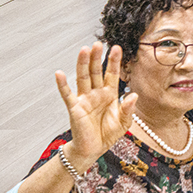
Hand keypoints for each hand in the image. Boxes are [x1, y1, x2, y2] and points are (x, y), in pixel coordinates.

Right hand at [55, 42, 136, 164]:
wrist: (94, 149)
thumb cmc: (108, 133)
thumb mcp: (124, 122)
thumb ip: (128, 108)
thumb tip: (133, 95)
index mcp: (110, 94)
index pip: (112, 74)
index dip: (114, 62)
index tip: (117, 48)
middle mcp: (96, 93)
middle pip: (96, 71)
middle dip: (97, 57)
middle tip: (98, 43)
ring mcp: (84, 99)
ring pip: (83, 78)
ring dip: (83, 64)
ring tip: (84, 50)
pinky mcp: (74, 108)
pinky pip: (67, 94)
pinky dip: (62, 84)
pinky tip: (59, 73)